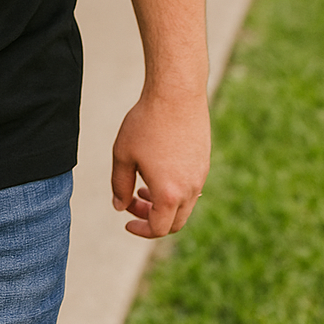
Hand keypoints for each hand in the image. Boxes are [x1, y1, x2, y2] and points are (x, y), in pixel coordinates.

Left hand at [111, 88, 209, 238]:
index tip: (126, 220)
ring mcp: (200, 176)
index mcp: (169, 194)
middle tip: (133, 201)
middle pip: (174, 222)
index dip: (141, 229)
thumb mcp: (124, 154)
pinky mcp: (204, 162)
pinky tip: (159, 169)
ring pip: (184, 205)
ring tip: (144, 184)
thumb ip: (120, 185)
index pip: (158, 228)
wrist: (176, 94)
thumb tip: (120, 206)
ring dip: (164, 203)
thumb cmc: (146, 123)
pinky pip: (191, 187)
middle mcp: (190, 190)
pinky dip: (175, 189)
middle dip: (152, 218)